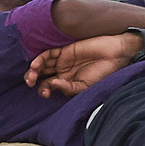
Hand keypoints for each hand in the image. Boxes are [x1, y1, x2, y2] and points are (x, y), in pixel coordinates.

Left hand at [25, 33, 140, 97]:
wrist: (114, 56)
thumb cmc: (103, 73)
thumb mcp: (85, 87)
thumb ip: (68, 88)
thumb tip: (52, 85)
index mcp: (66, 83)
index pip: (48, 87)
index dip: (43, 91)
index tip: (46, 94)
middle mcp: (62, 72)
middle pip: (41, 76)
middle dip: (33, 79)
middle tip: (30, 83)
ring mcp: (62, 61)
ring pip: (42, 65)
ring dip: (33, 70)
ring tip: (31, 76)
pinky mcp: (64, 51)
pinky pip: (48, 54)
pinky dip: (40, 59)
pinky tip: (36, 65)